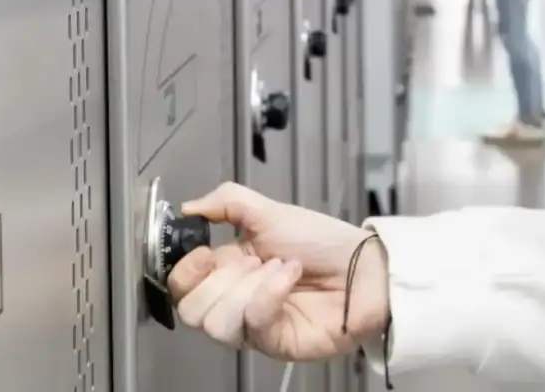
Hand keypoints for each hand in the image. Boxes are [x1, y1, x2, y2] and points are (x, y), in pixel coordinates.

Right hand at [168, 183, 389, 361]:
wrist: (363, 264)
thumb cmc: (322, 241)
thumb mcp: (270, 211)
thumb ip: (227, 202)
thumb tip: (188, 207)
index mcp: (227, 272)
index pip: (181, 287)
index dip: (184, 272)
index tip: (202, 252)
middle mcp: (236, 303)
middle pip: (191, 312)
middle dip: (219, 279)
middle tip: (251, 258)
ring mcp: (254, 327)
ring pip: (217, 324)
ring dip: (247, 287)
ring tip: (278, 266)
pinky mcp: (275, 342)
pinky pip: (253, 323)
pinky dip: (270, 292)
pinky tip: (290, 276)